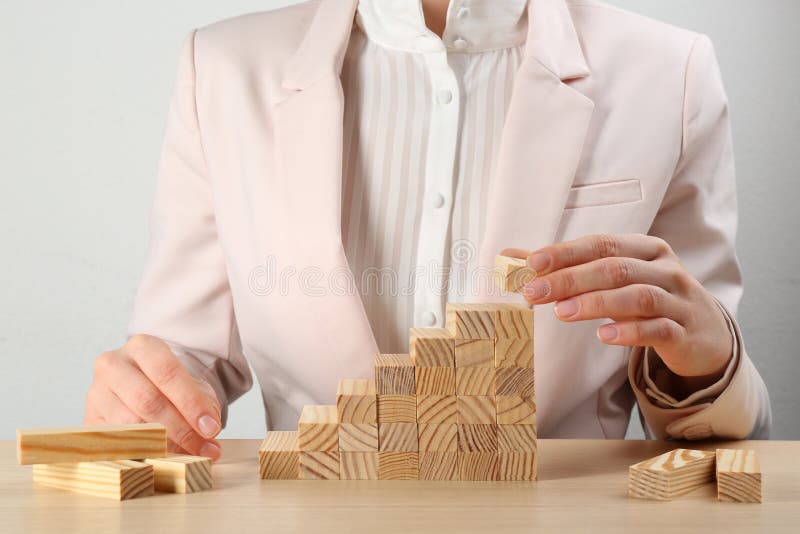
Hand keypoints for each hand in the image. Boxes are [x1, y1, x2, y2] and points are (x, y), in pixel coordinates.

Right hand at [84, 334, 222, 460]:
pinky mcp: (88, 422)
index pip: (166, 372)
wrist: (137, 387)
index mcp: (142, 347)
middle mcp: (113, 365)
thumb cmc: (167, 386)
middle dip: (181, 428)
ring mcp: (96, 393)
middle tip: (205, 448)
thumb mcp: (190, 385)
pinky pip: (116, 442)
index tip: (211, 428)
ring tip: (190, 454)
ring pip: (130, 425)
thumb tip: (208, 432)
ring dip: (165, 445)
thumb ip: (203, 404)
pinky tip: (164, 459)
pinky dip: (144, 454)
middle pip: (148, 400)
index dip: (190, 402)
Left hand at [503, 234, 733, 381]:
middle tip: (534, 292)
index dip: (566, 252)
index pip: (602, 244)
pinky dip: (631, 331)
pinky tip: (604, 335)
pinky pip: (658, 328)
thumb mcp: (614, 280)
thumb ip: (566, 268)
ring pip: (637, 295)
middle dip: (571, 279)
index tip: (532, 263)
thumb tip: (510, 257)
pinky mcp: (685, 332)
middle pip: (615, 268)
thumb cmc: (650, 299)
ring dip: (596, 302)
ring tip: (561, 312)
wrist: (705, 334)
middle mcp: (664, 269)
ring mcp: (678, 300)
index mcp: (646, 249)